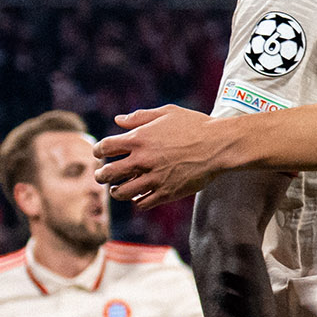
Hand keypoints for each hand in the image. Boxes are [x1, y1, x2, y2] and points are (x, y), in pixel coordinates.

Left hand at [93, 105, 227, 207]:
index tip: (100, 154)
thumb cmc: (195, 125)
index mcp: (139, 138)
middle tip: (101, 176)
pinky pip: (143, 203)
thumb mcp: (167, 113)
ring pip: (122, 192)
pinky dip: (137, 201)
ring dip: (117, 191)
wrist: (219, 145)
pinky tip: (140, 196)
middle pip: (108, 173)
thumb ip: (140, 116)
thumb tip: (118, 120)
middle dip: (101, 175)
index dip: (98, 151)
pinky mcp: (167, 193)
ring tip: (118, 189)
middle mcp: (142, 160)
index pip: (104, 148)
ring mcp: (154, 178)